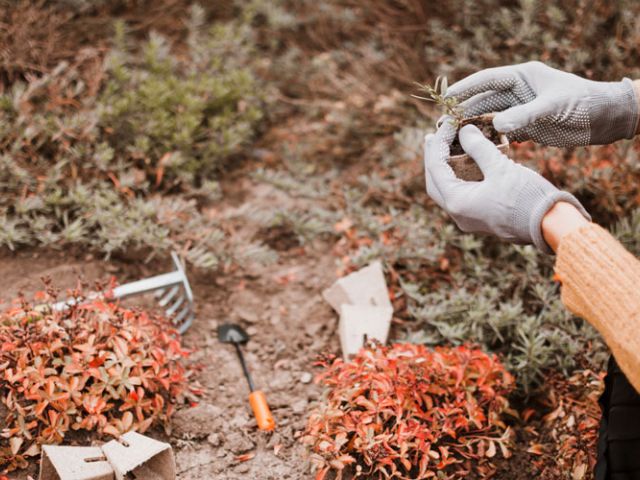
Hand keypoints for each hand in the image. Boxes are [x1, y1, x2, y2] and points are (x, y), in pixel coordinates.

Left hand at [424, 119, 589, 252]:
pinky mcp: (481, 218)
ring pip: (448, 190)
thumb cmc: (526, 196)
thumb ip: (478, 147)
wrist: (550, 225)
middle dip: (434, 157)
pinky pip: (462, 195)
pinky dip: (460, 177)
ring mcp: (468, 218)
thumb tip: (464, 130)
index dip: (438, 142)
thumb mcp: (500, 167)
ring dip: (446, 168)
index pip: (435, 167)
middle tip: (434, 136)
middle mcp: (458, 214)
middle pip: (435, 181)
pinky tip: (466, 163)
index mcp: (457, 202)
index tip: (447, 123)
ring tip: (448, 147)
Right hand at [446, 61, 638, 146]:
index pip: (487, 80)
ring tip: (452, 139)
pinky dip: (487, 141)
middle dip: (463, 112)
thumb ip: (524, 115)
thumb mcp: (553, 106)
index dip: (466, 88)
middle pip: (483, 101)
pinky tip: (473, 150)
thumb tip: (496, 124)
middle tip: (443, 125)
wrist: (604, 119)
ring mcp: (520, 111)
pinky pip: (500, 134)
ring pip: (488, 119)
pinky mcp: (524, 128)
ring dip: (471, 128)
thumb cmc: (583, 103)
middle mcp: (517, 92)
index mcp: (522, 77)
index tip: (447, 98)